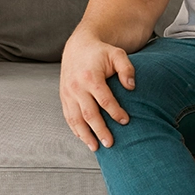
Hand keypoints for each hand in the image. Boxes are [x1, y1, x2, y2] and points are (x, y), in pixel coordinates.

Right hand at [59, 32, 134, 151]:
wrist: (78, 46)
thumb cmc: (101, 52)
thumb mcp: (118, 54)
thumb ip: (127, 69)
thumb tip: (131, 87)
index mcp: (90, 77)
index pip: (104, 99)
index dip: (115, 112)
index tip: (125, 121)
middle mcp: (76, 87)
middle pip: (88, 114)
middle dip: (100, 130)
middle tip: (110, 143)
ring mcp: (67, 94)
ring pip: (75, 119)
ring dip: (85, 135)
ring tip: (96, 148)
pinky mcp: (63, 98)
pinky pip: (68, 117)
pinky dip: (75, 130)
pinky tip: (84, 138)